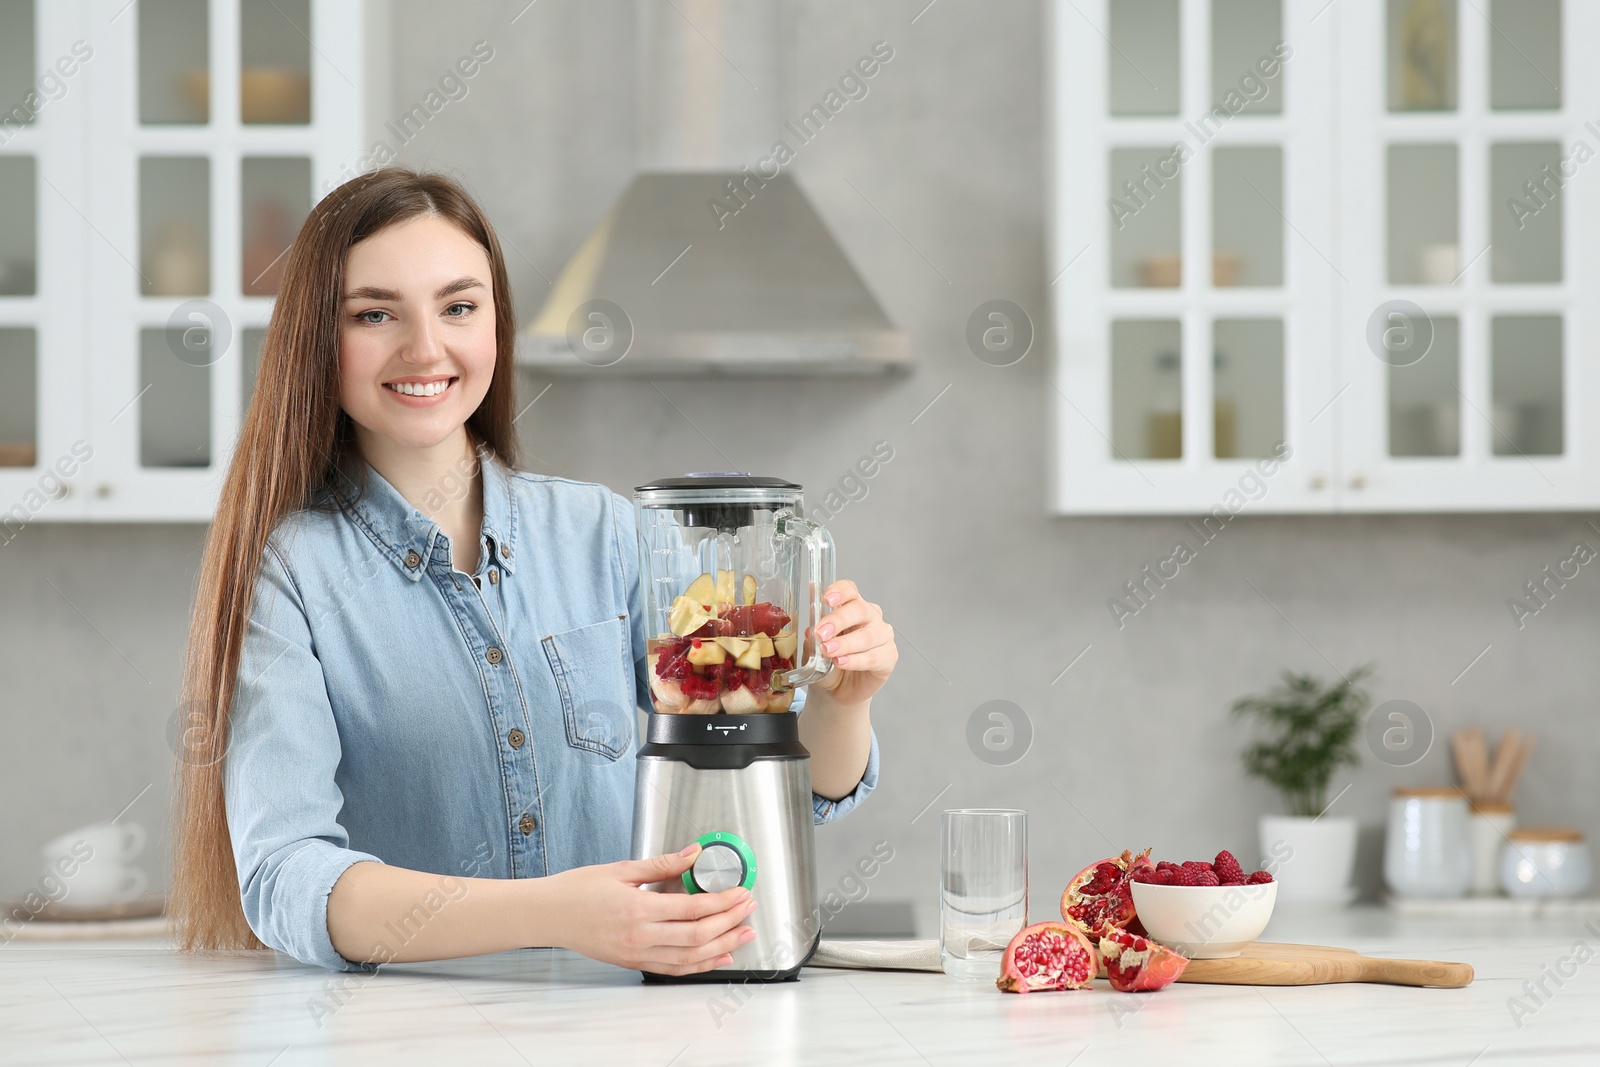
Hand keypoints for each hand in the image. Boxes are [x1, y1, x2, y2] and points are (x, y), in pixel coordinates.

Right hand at [548, 846, 757, 975]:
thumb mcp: (621, 869)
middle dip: (730, 922)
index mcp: (638, 909)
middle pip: (697, 936)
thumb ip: (662, 864)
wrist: (550, 915)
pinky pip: (674, 968)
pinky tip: (718, 956)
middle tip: (749, 908)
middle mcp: (640, 936)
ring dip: (722, 947)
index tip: (740, 892)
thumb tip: (693, 853)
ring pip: (690, 958)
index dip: (722, 902)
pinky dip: (700, 965)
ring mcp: (637, 953)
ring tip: (744, 934)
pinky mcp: (633, 962)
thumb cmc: (578, 890)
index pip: (693, 909)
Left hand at [806, 579, 896, 707]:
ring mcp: (882, 635)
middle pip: (859, 609)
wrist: (838, 691)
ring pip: (867, 635)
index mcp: (851, 606)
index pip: (849, 590)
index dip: (840, 591)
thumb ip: (813, 639)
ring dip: (846, 643)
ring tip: (829, 651)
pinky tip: (842, 662)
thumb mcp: (814, 650)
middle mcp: (870, 617)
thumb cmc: (828, 664)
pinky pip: (874, 656)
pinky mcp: (889, 656)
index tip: (827, 599)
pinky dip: (856, 660)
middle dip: (839, 620)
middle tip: (822, 633)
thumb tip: (811, 630)